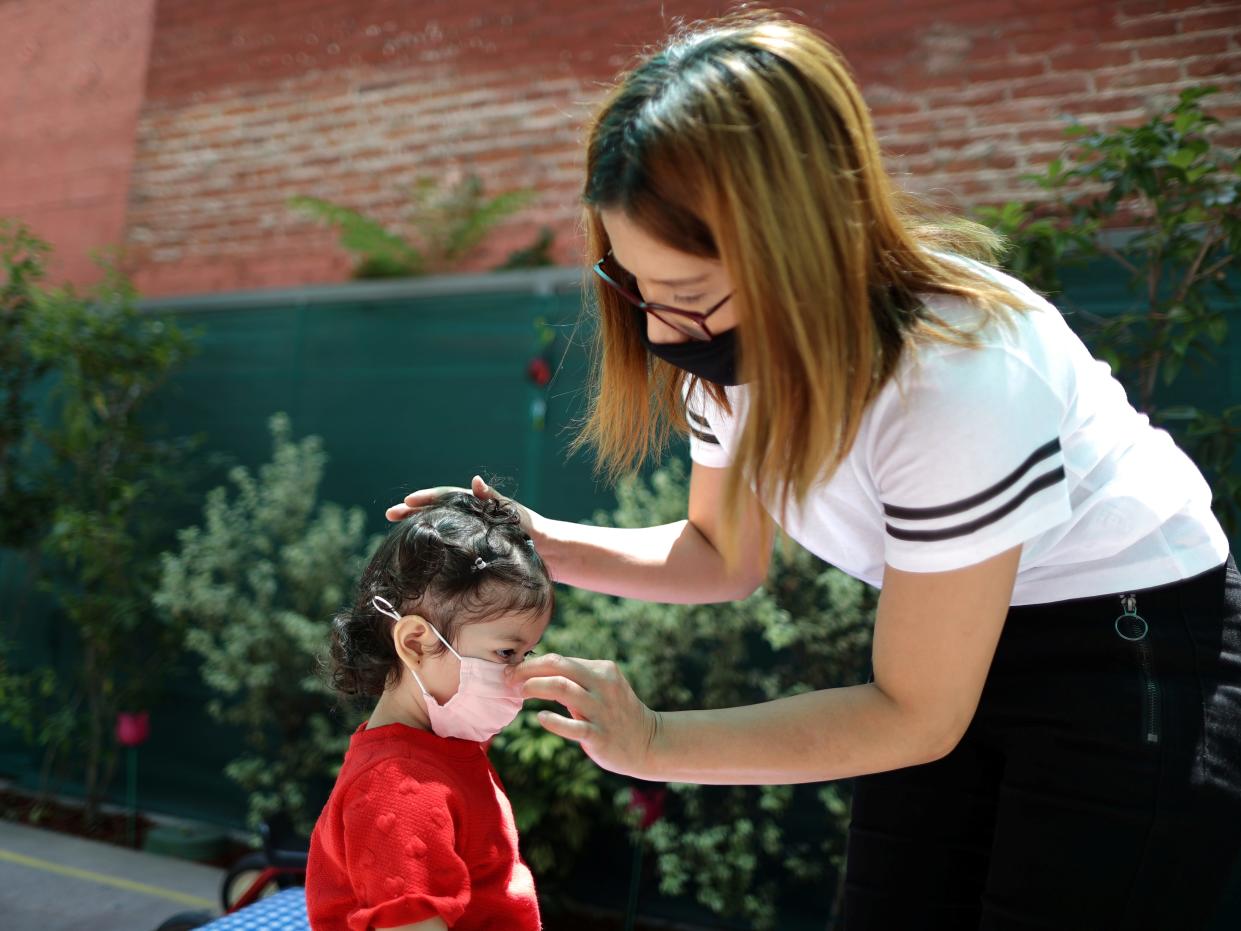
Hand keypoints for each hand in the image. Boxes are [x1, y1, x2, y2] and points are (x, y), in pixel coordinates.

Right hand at [386, 475, 535, 536]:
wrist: (543, 548)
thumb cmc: (529, 528)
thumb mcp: (512, 512)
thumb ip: (493, 498)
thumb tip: (474, 480)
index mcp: (475, 502)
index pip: (445, 496)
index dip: (426, 498)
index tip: (407, 501)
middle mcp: (468, 512)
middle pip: (434, 508)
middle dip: (412, 509)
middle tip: (389, 514)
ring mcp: (467, 528)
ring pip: (436, 521)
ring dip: (416, 523)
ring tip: (394, 526)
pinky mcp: (469, 543)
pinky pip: (444, 538)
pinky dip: (428, 538)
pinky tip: (415, 546)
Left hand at [509, 654, 661, 779]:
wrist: (648, 742)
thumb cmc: (616, 713)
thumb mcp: (603, 687)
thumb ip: (577, 678)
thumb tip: (536, 670)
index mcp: (602, 670)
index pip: (560, 659)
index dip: (532, 663)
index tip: (513, 671)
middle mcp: (603, 686)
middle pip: (559, 667)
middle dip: (528, 670)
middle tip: (508, 679)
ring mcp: (602, 710)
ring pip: (563, 689)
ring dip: (535, 687)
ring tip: (518, 693)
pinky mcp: (600, 735)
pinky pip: (573, 726)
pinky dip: (554, 721)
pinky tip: (540, 718)